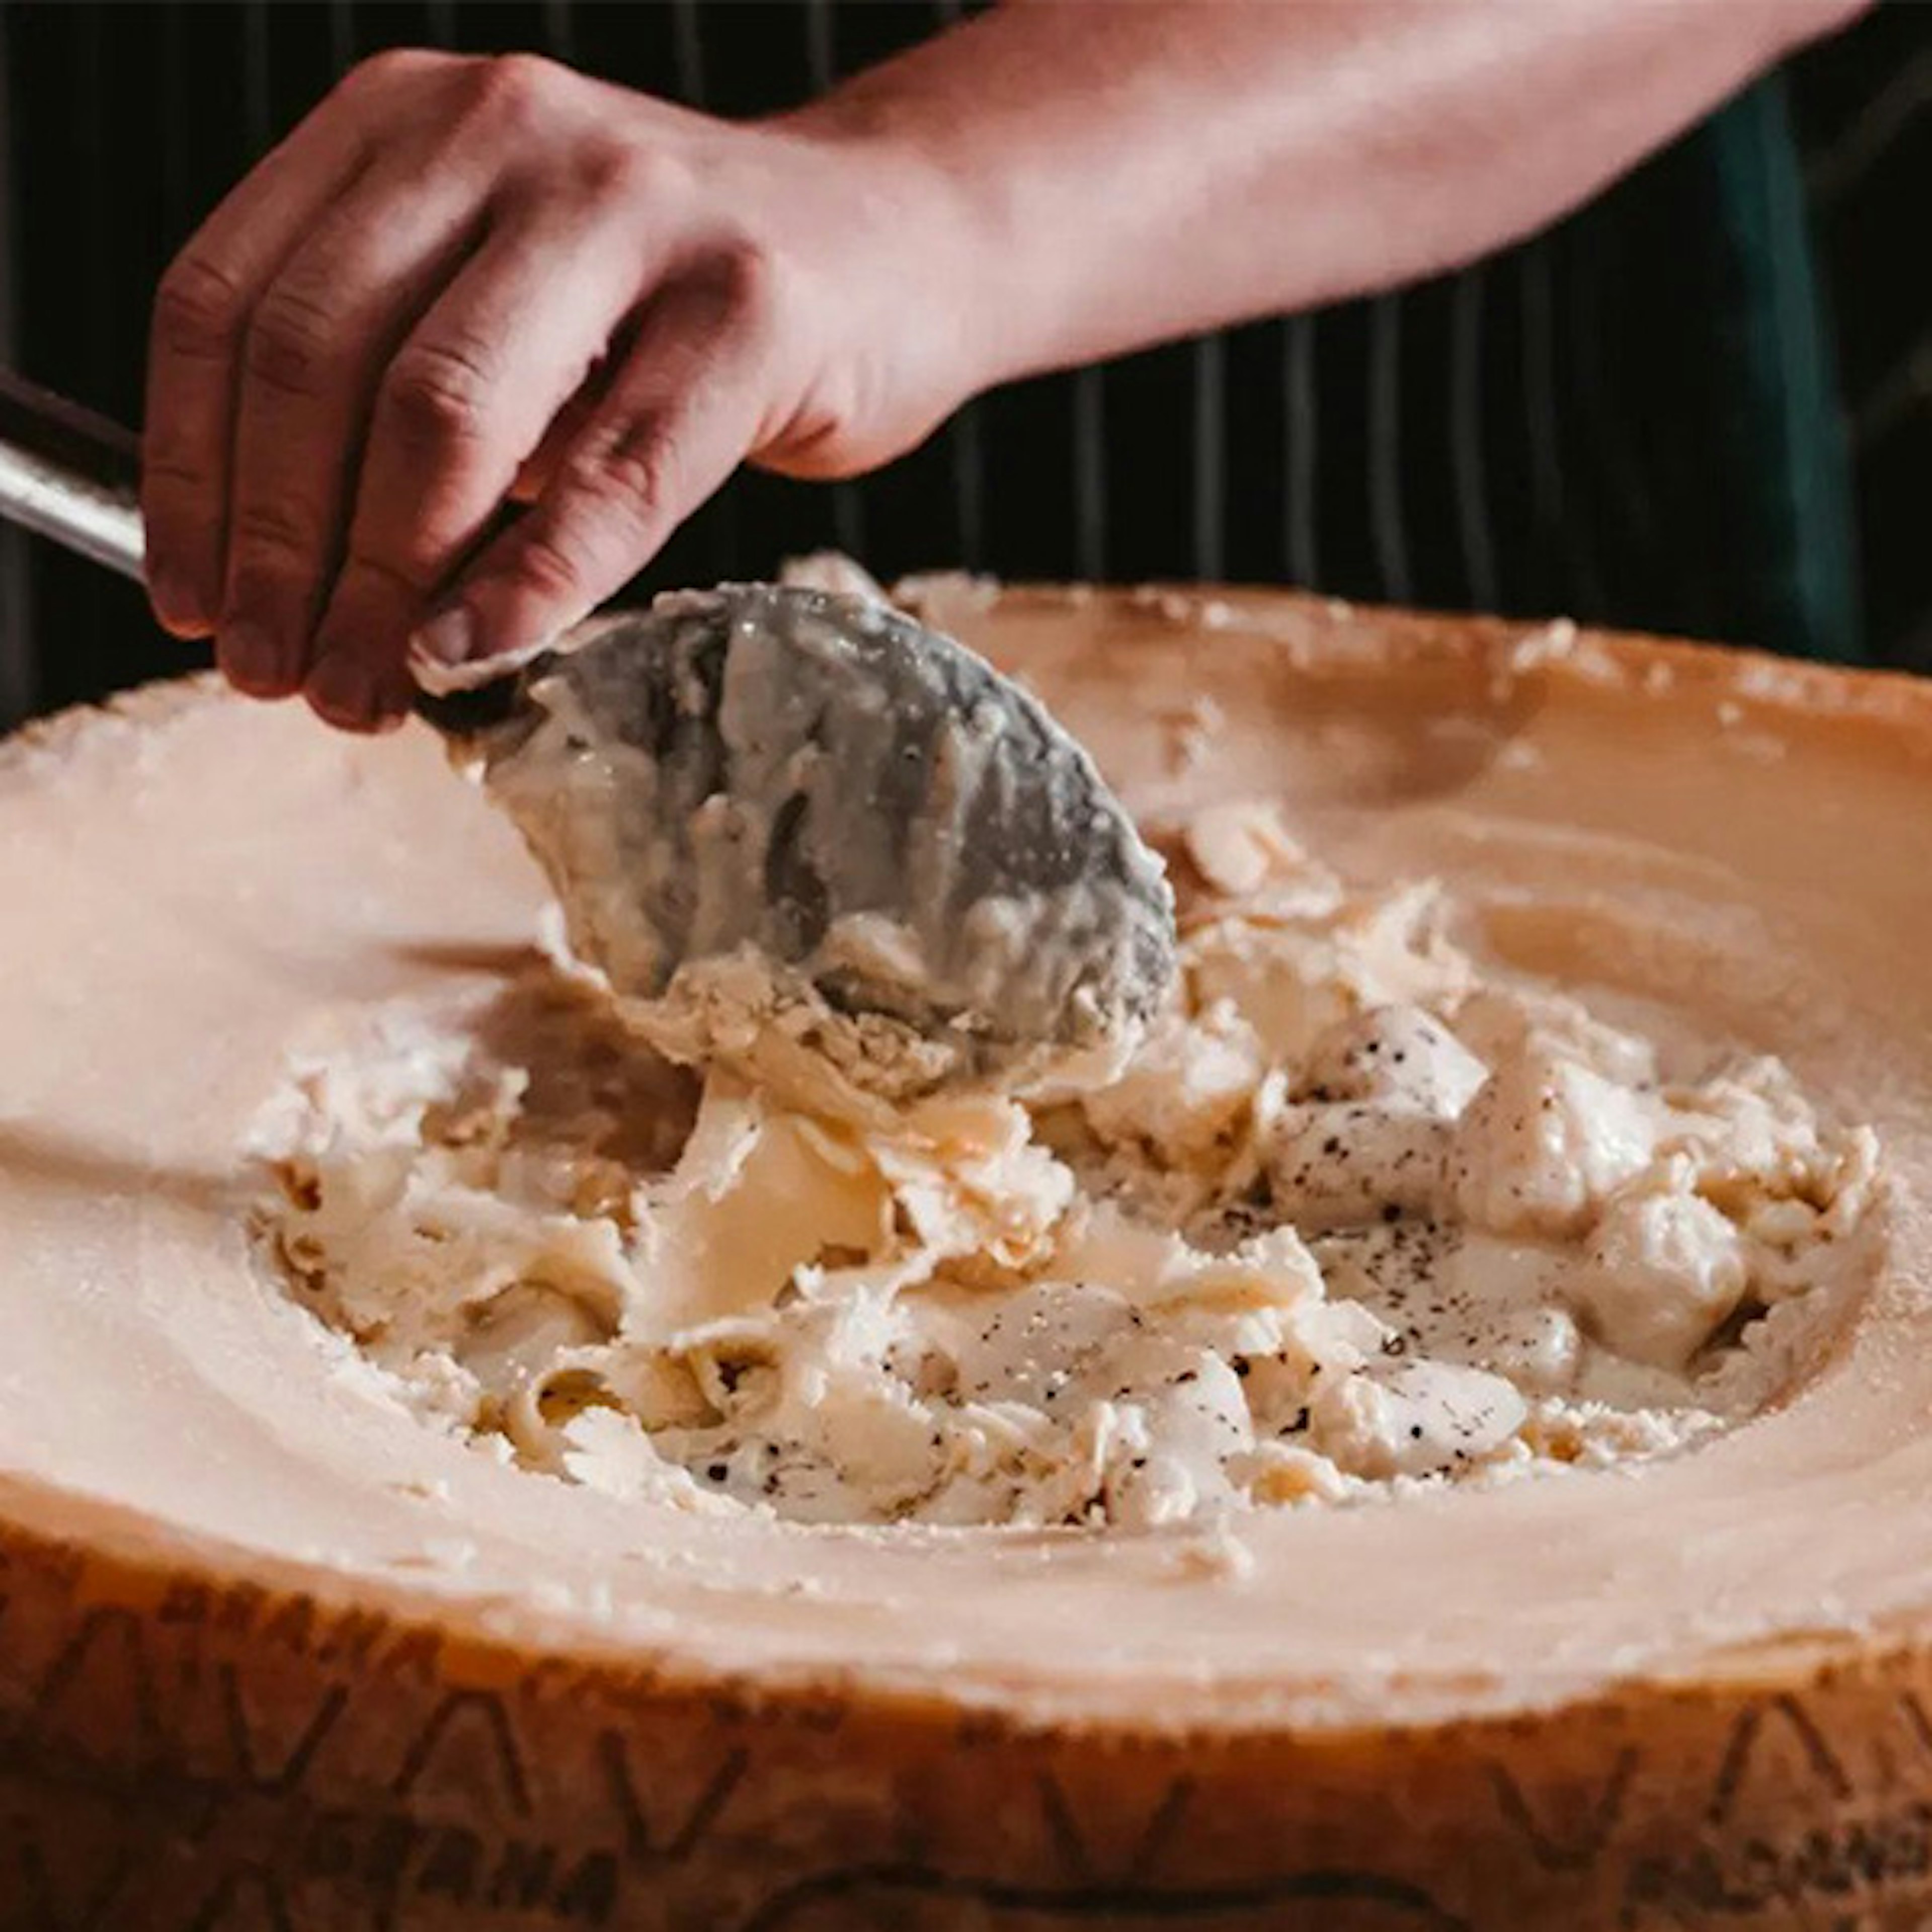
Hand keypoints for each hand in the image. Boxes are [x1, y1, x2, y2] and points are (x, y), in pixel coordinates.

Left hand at [143, 51, 983, 729]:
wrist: (889, 245)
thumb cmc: (673, 305)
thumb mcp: (504, 302)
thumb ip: (394, 388)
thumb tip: (276, 578)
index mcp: (406, 122)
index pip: (230, 298)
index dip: (188, 473)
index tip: (190, 604)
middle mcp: (503, 132)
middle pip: (323, 361)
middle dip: (283, 550)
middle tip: (276, 674)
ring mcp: (633, 207)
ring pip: (448, 414)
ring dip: (385, 583)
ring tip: (365, 687)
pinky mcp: (750, 305)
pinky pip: (611, 474)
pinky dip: (528, 582)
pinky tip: (475, 650)